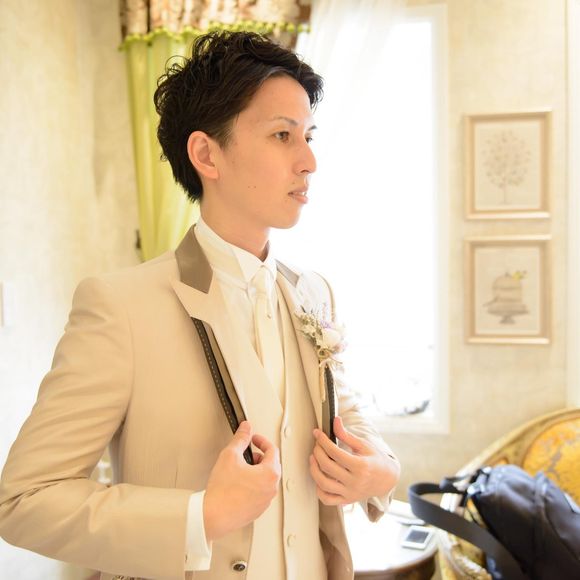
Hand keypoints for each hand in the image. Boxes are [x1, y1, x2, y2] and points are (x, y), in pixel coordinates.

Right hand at [203, 421, 280, 540]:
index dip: (262, 441)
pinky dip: (253, 484)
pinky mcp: (257, 510)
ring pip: (266, 479)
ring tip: (239, 470)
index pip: (272, 450)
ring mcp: (265, 501)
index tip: (253, 439)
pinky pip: (260, 492)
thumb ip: (240, 439)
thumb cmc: (223, 490)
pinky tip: (237, 484)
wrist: (213, 515)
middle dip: (259, 456)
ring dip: (256, 470)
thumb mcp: (230, 455)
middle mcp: (272, 488)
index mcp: (270, 473)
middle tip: (246, 454)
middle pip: (271, 464)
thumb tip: (246, 428)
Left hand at [309, 416, 398, 505]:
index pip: (335, 452)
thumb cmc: (376, 460)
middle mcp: (355, 482)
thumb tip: (335, 421)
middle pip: (327, 466)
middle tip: (317, 444)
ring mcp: (350, 493)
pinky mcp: (346, 500)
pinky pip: (327, 499)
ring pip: (323, 484)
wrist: (387, 479)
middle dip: (317, 452)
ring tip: (313, 458)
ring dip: (314, 469)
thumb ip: (347, 435)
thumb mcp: (364, 445)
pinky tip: (318, 477)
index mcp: (361, 466)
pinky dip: (319, 489)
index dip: (323, 440)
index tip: (317, 433)